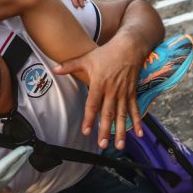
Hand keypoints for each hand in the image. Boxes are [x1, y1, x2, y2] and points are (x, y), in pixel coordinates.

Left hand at [52, 34, 147, 150]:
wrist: (129, 47)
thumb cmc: (107, 53)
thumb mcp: (87, 58)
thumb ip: (70, 66)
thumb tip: (54, 69)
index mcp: (99, 84)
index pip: (93, 105)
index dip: (89, 119)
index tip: (86, 131)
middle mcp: (112, 91)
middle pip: (108, 114)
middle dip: (105, 130)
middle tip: (103, 145)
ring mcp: (124, 93)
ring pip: (122, 115)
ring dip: (121, 131)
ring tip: (120, 145)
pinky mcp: (132, 93)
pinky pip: (135, 109)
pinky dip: (137, 122)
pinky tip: (138, 134)